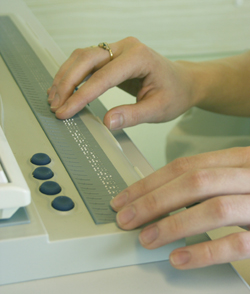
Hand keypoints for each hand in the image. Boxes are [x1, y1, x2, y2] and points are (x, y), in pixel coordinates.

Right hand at [47, 37, 195, 128]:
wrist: (182, 82)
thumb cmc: (175, 93)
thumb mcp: (158, 109)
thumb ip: (133, 115)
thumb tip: (107, 122)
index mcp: (139, 57)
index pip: (102, 77)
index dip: (81, 96)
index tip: (66, 111)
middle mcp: (125, 47)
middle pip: (86, 59)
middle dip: (66, 83)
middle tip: (56, 105)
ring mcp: (118, 49)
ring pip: (82, 57)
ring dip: (65, 77)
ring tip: (54, 97)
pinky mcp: (113, 56)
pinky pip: (87, 61)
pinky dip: (73, 75)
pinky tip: (65, 89)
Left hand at [110, 147, 249, 268]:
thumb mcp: (235, 177)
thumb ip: (206, 183)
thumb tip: (161, 196)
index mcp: (237, 159)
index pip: (184, 166)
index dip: (150, 182)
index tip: (125, 199)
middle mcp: (249, 174)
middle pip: (194, 182)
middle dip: (154, 201)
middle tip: (126, 219)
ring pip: (213, 208)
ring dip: (174, 225)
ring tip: (147, 239)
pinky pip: (239, 242)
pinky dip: (206, 251)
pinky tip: (179, 259)